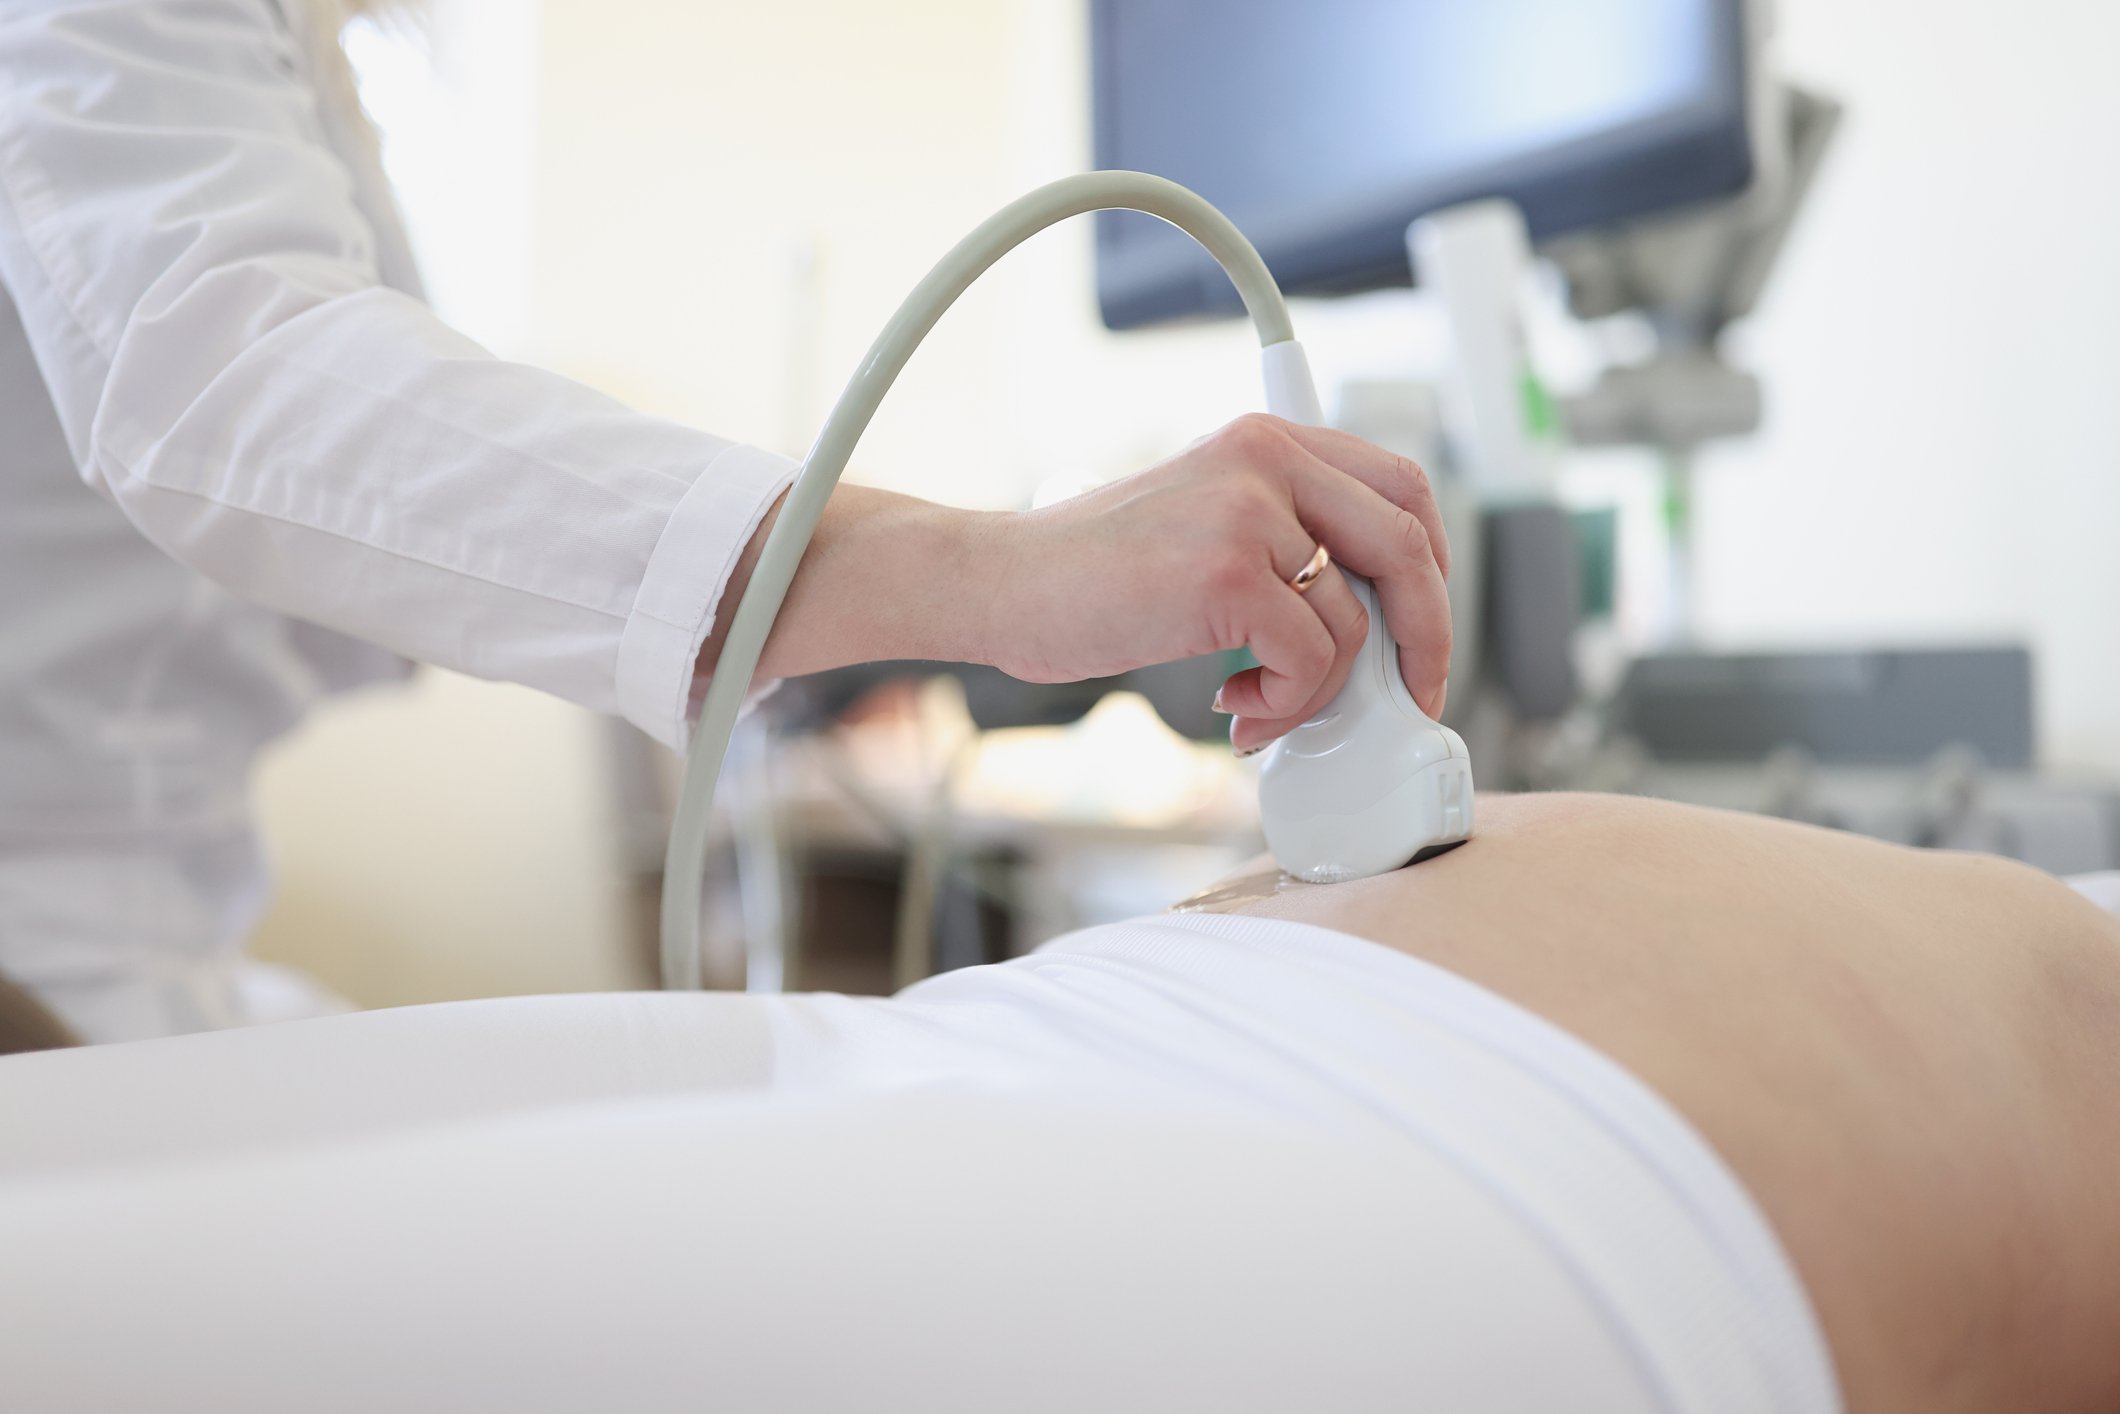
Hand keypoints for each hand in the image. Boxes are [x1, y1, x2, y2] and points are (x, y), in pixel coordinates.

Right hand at [731, 415, 1451, 755]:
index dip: (1431, 570)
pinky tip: (1235, 707)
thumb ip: (1284, 546)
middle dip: (1424, 637)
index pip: (1403, 488)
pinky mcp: (1226, 574)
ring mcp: (1248, 510)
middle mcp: (1267, 457)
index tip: (1418, 635)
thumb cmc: (1089, 573)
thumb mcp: (1204, 524)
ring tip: (1260, 709)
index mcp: (1269, 439)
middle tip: (1405, 697)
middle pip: (1408, 545)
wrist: (999, 582)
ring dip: (1321, 692)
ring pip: (1355, 623)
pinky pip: (1311, 659)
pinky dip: (1287, 703)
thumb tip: (1374, 631)